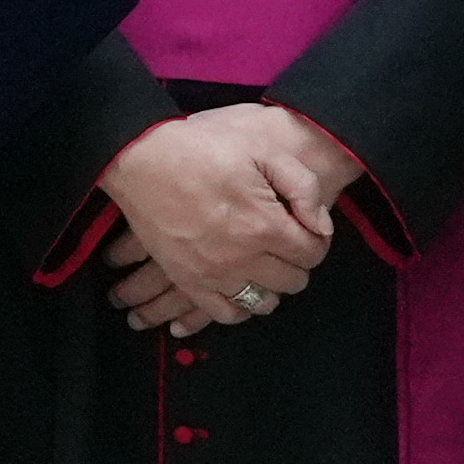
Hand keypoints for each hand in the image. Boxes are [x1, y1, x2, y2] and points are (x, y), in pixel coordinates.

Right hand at [102, 106, 337, 336]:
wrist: (142, 159)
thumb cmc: (203, 149)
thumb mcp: (262, 151)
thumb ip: (302, 188)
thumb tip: (320, 227)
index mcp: (264, 226)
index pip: (312, 254)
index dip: (317, 242)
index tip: (309, 231)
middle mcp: (242, 258)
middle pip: (292, 281)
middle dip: (298, 263)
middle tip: (289, 245)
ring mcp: (213, 275)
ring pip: (262, 303)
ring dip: (272, 288)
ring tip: (266, 266)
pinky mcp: (187, 281)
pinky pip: (225, 314)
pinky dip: (240, 308)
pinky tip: (242, 289)